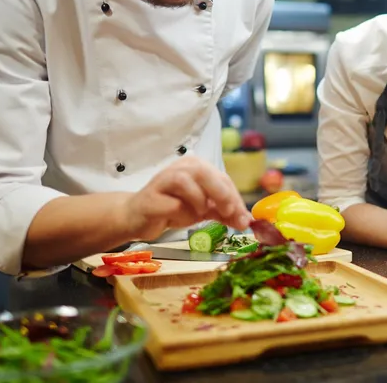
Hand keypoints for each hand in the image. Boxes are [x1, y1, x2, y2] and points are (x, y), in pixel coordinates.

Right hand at [122, 156, 251, 240]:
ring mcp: (163, 180)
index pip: (222, 178)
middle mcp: (180, 168)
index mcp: (196, 166)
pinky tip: (176, 217)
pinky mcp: (150, 197)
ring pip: (185, 182)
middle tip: (228, 213)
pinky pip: (171, 204)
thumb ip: (224, 213)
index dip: (235, 198)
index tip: (245, 218)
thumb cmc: (172, 208)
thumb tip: (247, 221)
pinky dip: (180, 213)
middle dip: (221, 193)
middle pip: (204, 172)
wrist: (139, 217)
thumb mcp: (204, 209)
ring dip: (198, 201)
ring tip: (199, 214)